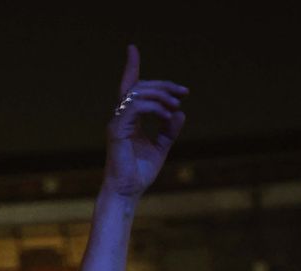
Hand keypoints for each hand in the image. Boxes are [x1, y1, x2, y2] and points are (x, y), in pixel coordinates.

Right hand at [103, 46, 188, 199]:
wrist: (127, 192)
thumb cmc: (139, 173)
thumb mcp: (161, 147)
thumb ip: (169, 130)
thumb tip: (179, 112)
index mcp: (128, 119)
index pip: (129, 88)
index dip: (131, 66)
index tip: (132, 48)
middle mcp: (120, 117)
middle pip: (139, 87)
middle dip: (163, 85)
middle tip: (184, 92)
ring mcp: (117, 122)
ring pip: (137, 93)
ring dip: (161, 94)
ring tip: (176, 104)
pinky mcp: (117, 130)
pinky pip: (135, 107)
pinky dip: (154, 107)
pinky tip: (167, 114)